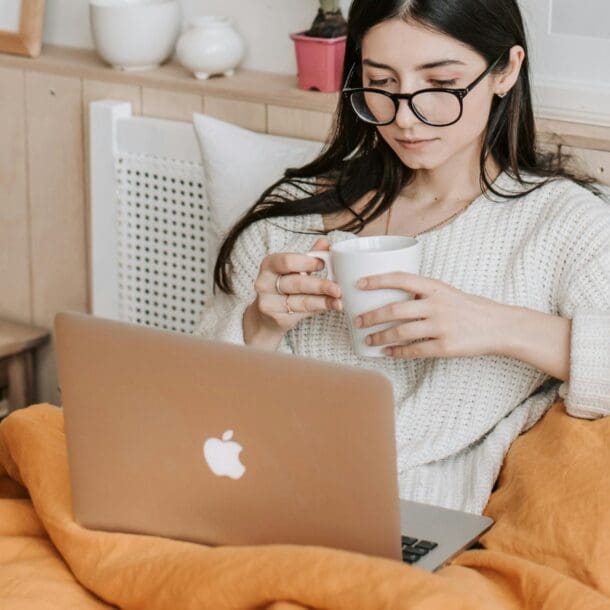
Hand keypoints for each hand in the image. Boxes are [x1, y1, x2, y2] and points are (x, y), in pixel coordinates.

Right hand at [251, 237, 342, 334]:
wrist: (265, 315)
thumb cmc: (282, 287)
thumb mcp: (293, 269)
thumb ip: (309, 257)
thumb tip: (325, 243)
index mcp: (269, 265)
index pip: (287, 262)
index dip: (306, 263)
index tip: (323, 264)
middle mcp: (264, 283)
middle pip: (296, 283)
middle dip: (319, 285)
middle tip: (337, 288)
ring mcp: (269, 303)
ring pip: (301, 301)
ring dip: (323, 301)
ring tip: (339, 301)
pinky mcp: (277, 319)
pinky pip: (302, 313)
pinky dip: (319, 309)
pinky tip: (331, 306)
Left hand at [354, 272, 506, 358]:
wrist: (498, 326)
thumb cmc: (468, 308)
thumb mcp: (447, 292)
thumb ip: (422, 295)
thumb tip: (390, 298)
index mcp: (435, 288)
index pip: (401, 278)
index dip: (377, 280)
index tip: (358, 284)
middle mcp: (437, 305)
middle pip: (394, 310)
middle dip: (371, 316)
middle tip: (357, 320)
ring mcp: (441, 327)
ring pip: (401, 332)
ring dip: (380, 337)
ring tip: (367, 339)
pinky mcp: (446, 347)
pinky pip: (414, 350)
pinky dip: (397, 352)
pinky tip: (387, 352)